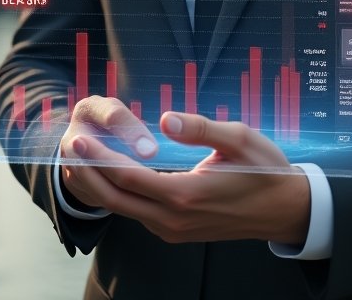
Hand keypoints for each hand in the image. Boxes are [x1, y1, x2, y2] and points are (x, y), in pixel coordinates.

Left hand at [60, 109, 310, 245]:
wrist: (285, 210)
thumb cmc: (265, 169)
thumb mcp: (240, 139)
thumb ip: (201, 128)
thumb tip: (165, 119)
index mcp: (186, 195)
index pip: (129, 178)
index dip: (99, 158)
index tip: (78, 137)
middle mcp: (174, 220)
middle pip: (116, 199)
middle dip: (87, 173)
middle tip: (66, 146)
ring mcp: (173, 230)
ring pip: (123, 210)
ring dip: (97, 186)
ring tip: (76, 159)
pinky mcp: (176, 232)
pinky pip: (136, 214)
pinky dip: (115, 195)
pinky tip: (107, 176)